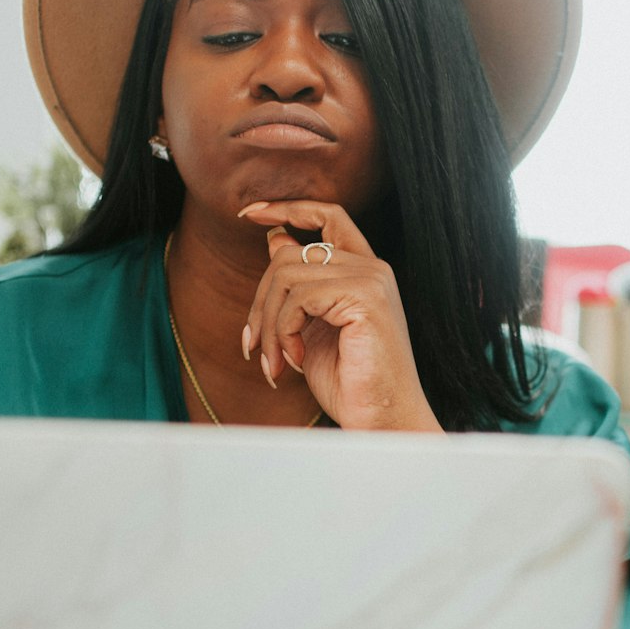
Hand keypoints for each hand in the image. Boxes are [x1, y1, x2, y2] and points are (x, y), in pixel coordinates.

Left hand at [239, 200, 442, 431]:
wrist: (380, 420)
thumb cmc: (350, 384)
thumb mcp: (313, 328)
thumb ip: (299, 287)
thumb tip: (275, 240)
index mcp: (365, 271)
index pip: (328, 215)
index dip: (287, 208)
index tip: (249, 213)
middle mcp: (372, 268)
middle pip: (290, 252)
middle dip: (260, 301)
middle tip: (253, 346)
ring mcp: (371, 279)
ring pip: (286, 273)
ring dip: (268, 324)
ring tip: (276, 362)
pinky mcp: (365, 297)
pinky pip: (298, 297)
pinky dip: (284, 331)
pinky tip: (295, 361)